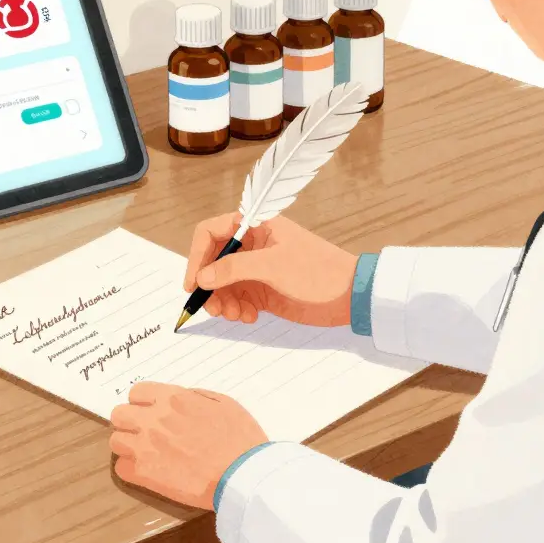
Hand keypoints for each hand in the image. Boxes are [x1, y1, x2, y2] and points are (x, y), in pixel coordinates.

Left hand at [110, 382, 268, 509]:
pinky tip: (148, 472)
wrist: (242, 475)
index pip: (136, 392)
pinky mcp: (144, 474)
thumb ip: (193, 397)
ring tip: (145, 454)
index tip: (151, 412)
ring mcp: (145, 447)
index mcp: (172, 399)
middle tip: (144, 432)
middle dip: (130, 422)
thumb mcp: (221, 403)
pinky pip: (121, 468)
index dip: (143, 402)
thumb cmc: (240, 438)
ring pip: (116, 441)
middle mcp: (153, 419)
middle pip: (119, 415)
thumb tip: (176, 400)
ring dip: (128, 446)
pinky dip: (131, 469)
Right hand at [184, 213, 357, 326]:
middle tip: (214, 309)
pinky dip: (237, 310)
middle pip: (212, 262)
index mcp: (254, 226)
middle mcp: (251, 245)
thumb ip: (234, 268)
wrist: (350, 296)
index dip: (196, 256)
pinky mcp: (263, 291)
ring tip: (236, 315)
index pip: (210, 232)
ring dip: (222, 302)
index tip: (193, 284)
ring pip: (222, 284)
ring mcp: (256, 269)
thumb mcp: (274, 265)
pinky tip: (250, 316)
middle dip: (209, 286)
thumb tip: (201, 278)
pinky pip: (237, 299)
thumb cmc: (317, 270)